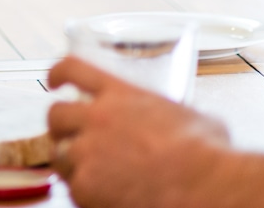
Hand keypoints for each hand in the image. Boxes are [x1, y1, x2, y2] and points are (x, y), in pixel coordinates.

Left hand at [48, 56, 229, 207]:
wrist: (206, 188)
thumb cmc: (209, 155)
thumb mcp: (190, 116)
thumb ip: (167, 113)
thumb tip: (179, 123)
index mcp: (121, 94)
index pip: (74, 68)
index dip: (59, 73)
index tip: (54, 81)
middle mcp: (97, 118)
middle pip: (55, 114)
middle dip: (60, 128)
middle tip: (71, 139)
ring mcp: (87, 151)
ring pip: (57, 153)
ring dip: (70, 163)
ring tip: (94, 175)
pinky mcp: (84, 186)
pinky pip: (71, 187)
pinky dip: (84, 193)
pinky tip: (104, 196)